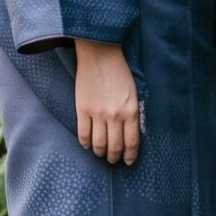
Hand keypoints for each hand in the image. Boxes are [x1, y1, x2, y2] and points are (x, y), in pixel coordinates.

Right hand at [71, 38, 139, 164]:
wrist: (99, 54)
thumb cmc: (119, 72)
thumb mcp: (133, 93)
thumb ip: (131, 114)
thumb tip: (127, 133)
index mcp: (131, 111)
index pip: (132, 142)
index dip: (130, 155)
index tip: (128, 161)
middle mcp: (115, 116)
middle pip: (114, 146)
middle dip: (114, 157)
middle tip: (113, 160)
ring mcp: (98, 114)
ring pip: (99, 144)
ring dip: (100, 152)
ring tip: (101, 153)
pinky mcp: (82, 110)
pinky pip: (83, 134)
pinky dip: (85, 143)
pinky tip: (87, 144)